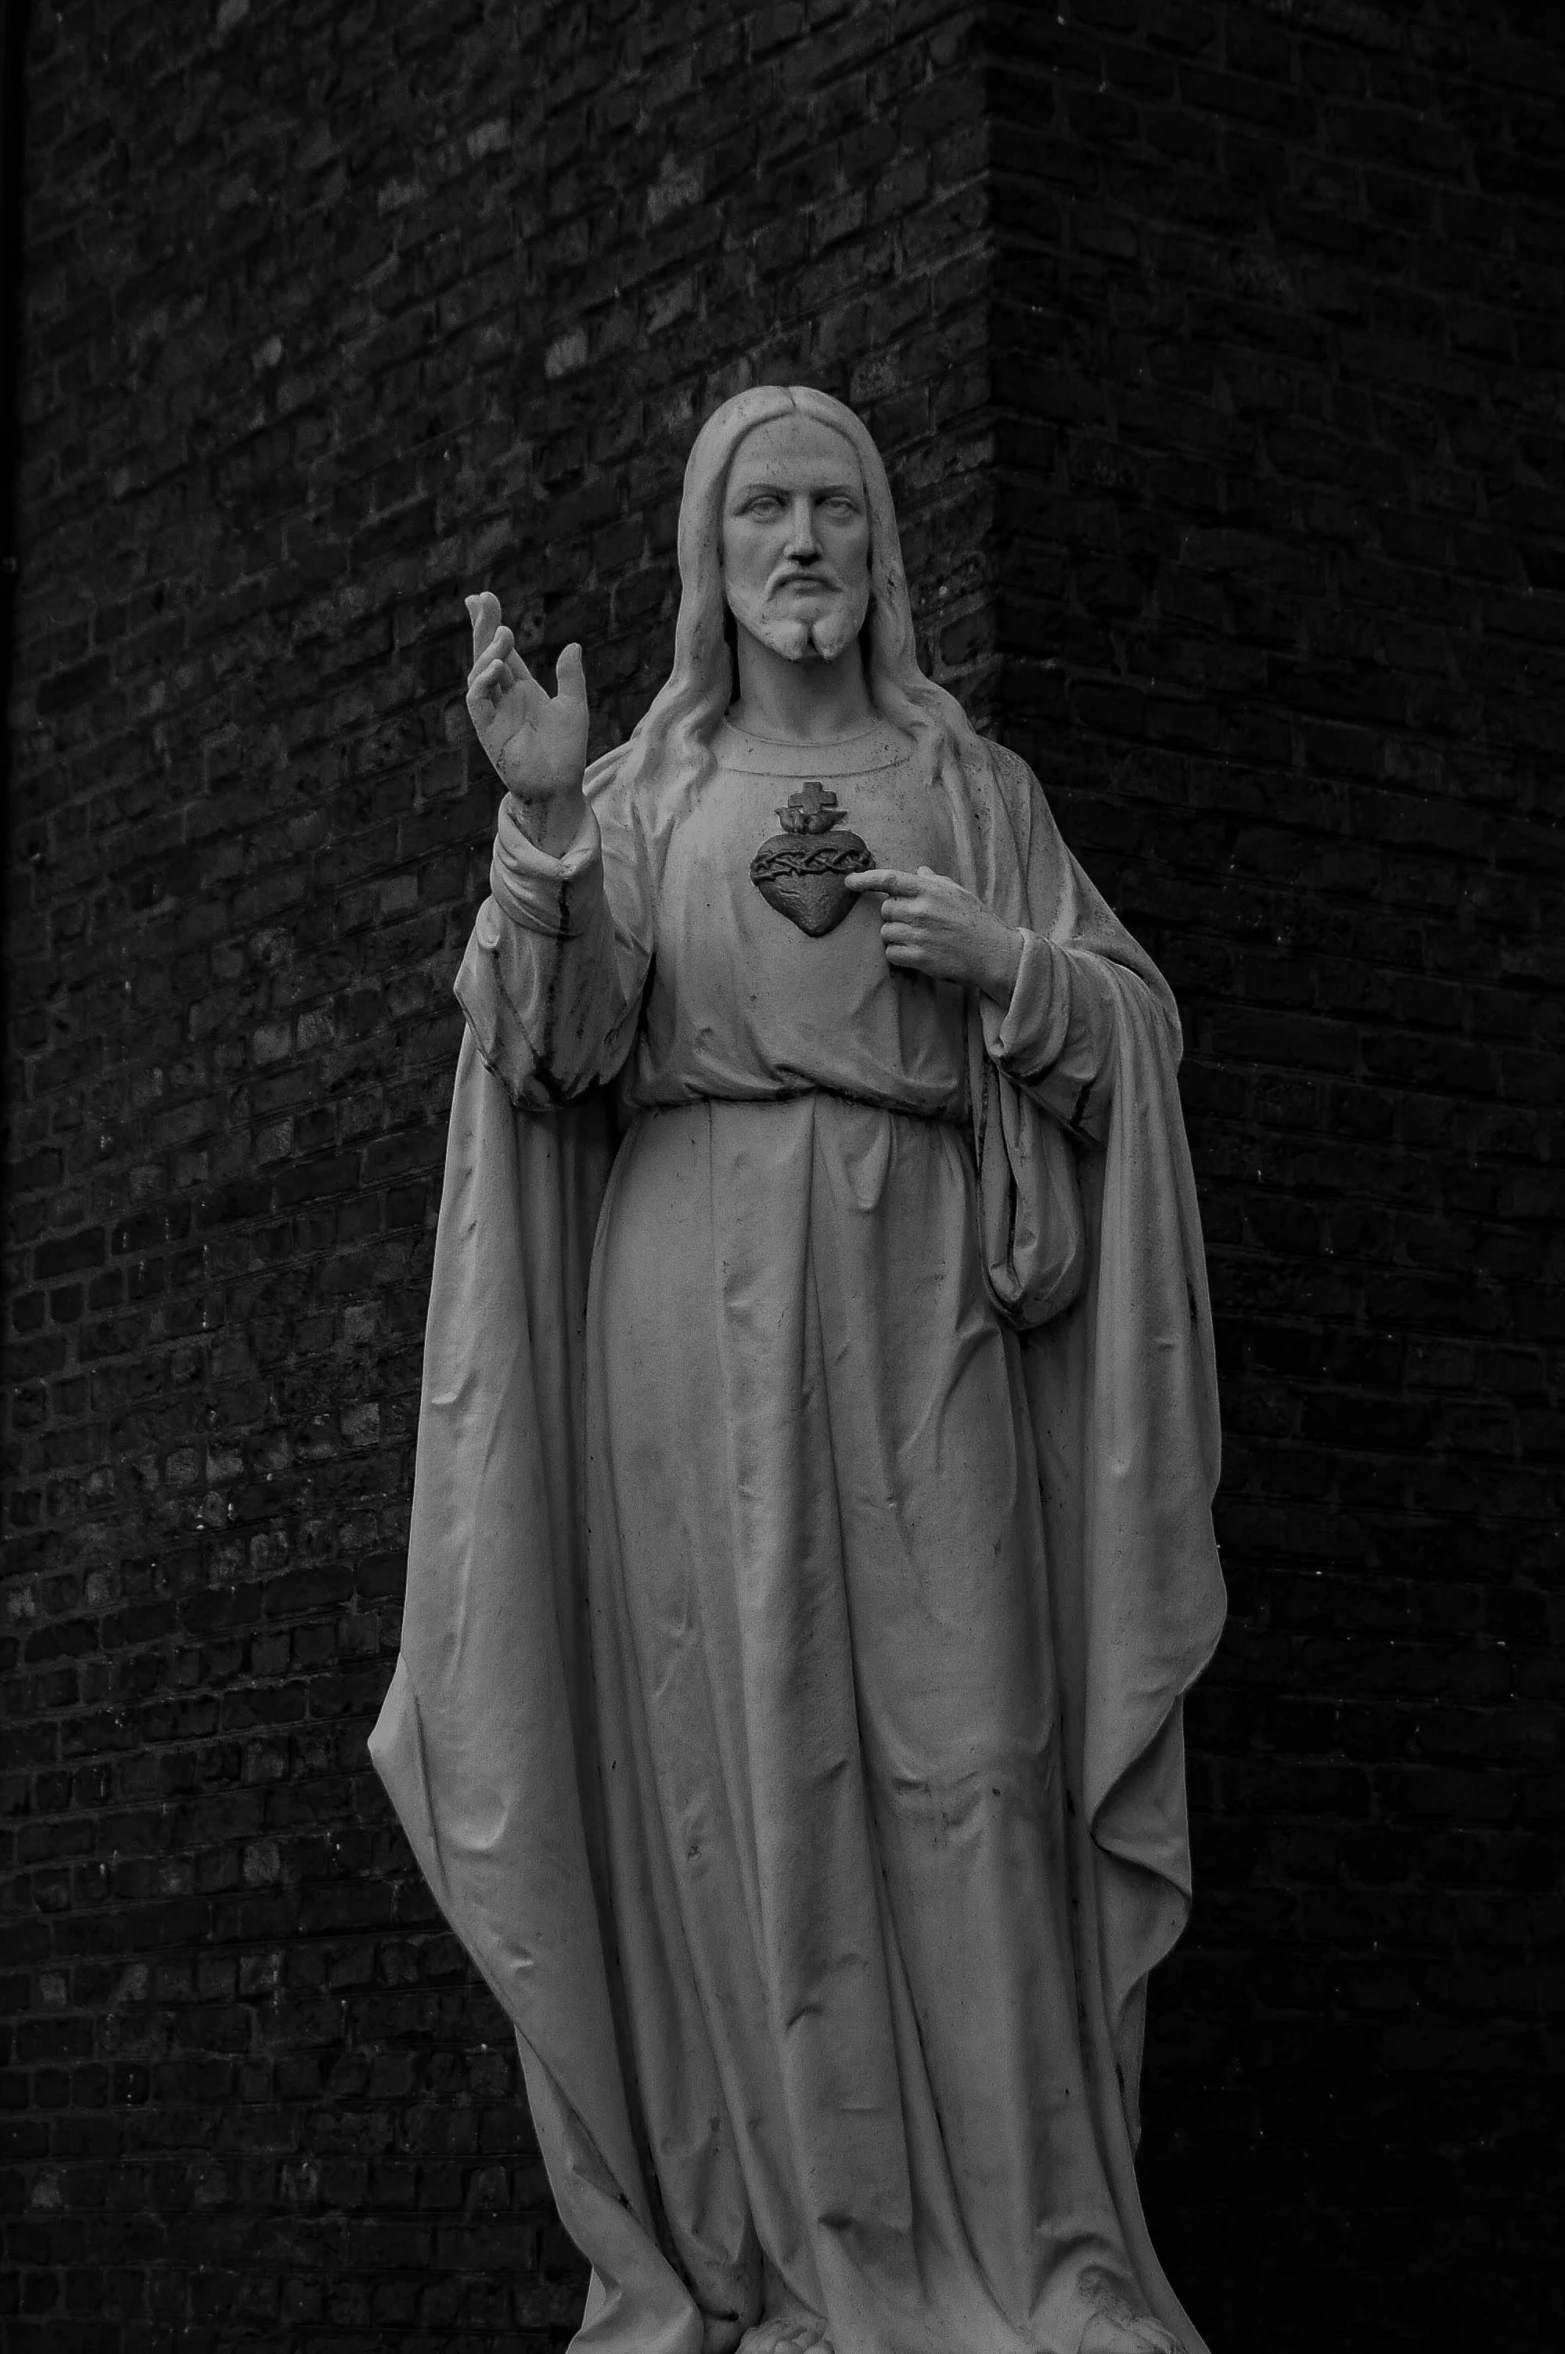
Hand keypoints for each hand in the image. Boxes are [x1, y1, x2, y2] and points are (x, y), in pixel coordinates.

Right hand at [465, 591, 588, 844]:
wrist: (559, 784)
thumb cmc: (566, 751)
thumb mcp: (574, 707)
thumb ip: (570, 677)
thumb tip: (573, 645)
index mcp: (521, 688)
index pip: (502, 650)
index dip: (491, 624)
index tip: (483, 597)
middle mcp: (503, 696)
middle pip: (486, 654)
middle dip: (481, 627)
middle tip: (479, 599)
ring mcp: (492, 712)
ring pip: (479, 674)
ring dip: (488, 652)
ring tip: (503, 633)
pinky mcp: (486, 729)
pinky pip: (476, 700)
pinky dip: (482, 681)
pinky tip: (497, 666)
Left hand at [845, 866, 1023, 1006]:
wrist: (994, 954)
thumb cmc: (978, 921)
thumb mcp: (959, 893)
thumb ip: (936, 881)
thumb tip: (919, 870)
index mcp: (930, 889)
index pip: (889, 879)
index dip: (865, 879)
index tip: (849, 881)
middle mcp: (921, 910)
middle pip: (885, 910)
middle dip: (893, 916)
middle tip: (914, 923)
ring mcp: (919, 934)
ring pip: (886, 933)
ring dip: (896, 937)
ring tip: (918, 939)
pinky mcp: (919, 958)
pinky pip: (891, 954)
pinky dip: (898, 955)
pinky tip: (916, 954)